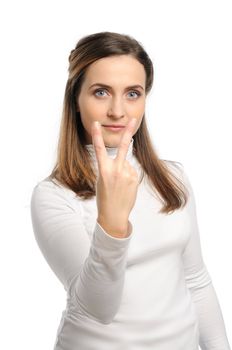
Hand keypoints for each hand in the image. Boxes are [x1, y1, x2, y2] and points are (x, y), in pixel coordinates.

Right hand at [91, 118, 138, 236]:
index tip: (95, 124)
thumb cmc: (105, 198)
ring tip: (119, 185)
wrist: (114, 215)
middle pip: (122, 147)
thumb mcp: (101, 180)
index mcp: (103, 170)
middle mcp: (116, 170)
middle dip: (127, 132)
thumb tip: (124, 161)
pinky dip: (128, 176)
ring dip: (123, 170)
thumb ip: (110, 167)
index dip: (96, 135)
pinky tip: (125, 187)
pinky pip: (131, 171)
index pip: (99, 149)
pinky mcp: (135, 179)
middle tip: (134, 119)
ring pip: (126, 164)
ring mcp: (127, 174)